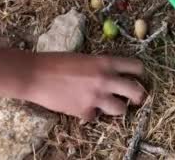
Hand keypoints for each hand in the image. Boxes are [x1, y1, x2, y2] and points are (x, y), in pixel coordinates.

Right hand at [24, 53, 145, 119]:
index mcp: (106, 62)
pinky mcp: (84, 111)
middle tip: (135, 98)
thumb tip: (111, 74)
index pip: (136, 67)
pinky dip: (91, 113)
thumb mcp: (85, 57)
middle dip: (138, 96)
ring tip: (108, 104)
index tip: (138, 77)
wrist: (35, 75)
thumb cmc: (56, 61)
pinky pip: (96, 116)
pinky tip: (82, 106)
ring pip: (121, 109)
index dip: (139, 73)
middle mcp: (105, 79)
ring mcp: (96, 97)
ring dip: (117, 107)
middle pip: (136, 92)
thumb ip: (101, 66)